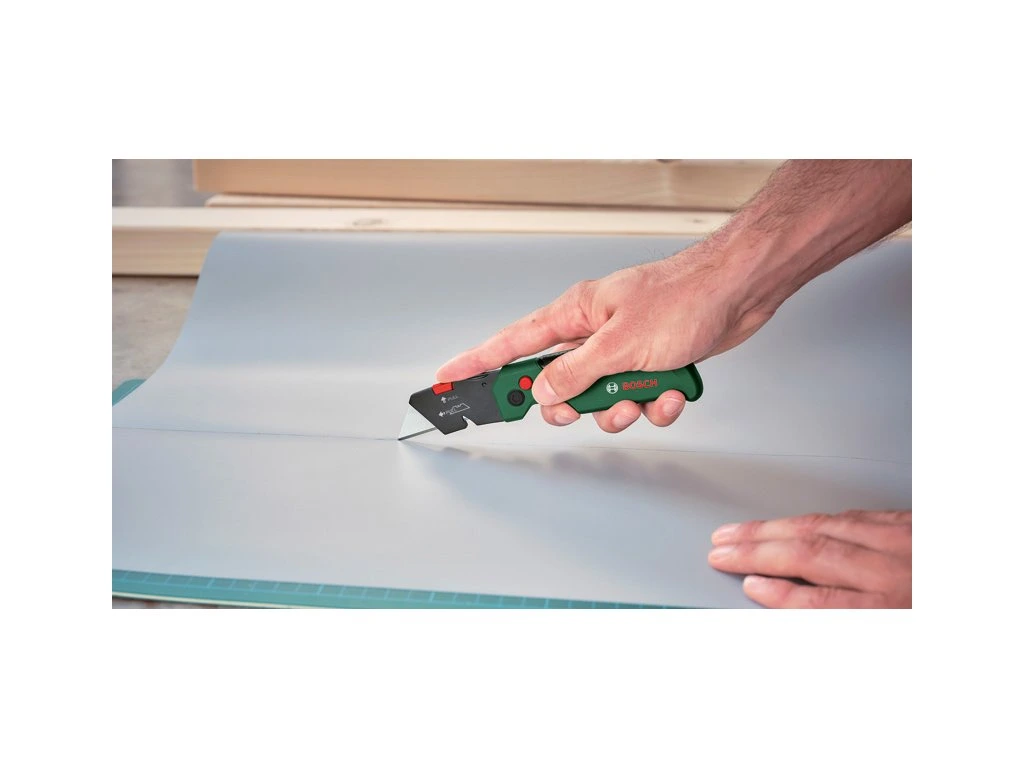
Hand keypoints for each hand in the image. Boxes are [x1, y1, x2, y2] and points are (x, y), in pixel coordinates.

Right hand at [436, 238, 778, 431]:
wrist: (738, 294)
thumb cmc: (683, 298)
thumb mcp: (619, 344)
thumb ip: (576, 373)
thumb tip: (545, 394)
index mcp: (574, 316)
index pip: (511, 344)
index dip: (477, 362)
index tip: (450, 376)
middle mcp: (593, 333)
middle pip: (557, 385)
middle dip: (573, 405)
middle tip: (579, 408)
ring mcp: (621, 352)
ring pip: (600, 401)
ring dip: (623, 408)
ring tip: (643, 394)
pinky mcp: (650, 367)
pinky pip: (639, 402)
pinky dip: (657, 404)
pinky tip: (672, 391)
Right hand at [707, 509, 911, 607]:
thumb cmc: (941, 612)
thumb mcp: (899, 627)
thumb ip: (844, 616)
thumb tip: (787, 601)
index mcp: (894, 607)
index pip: (819, 599)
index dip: (778, 593)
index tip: (747, 584)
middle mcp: (897, 568)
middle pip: (812, 552)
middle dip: (757, 548)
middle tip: (722, 548)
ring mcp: (905, 538)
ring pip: (824, 524)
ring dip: (775, 528)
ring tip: (741, 531)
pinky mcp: (913, 521)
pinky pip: (854, 514)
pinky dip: (817, 518)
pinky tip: (795, 521)